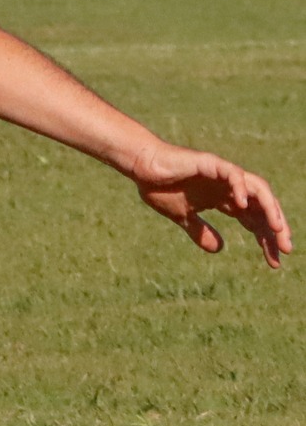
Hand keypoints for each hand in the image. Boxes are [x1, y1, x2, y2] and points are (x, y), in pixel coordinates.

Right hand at [127, 142, 290, 268]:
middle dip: (276, 228)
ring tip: (276, 228)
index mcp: (224, 199)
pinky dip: (240, 188)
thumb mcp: (183, 217)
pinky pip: (233, 174)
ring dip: (269, 207)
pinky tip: (243, 205)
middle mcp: (229, 187)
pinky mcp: (211, 163)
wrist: (141, 167)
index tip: (274, 262)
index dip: (266, 240)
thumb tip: (220, 249)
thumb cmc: (159, 188)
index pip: (254, 220)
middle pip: (263, 207)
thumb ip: (201, 231)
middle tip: (285, 250)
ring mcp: (223, 174)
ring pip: (257, 189)